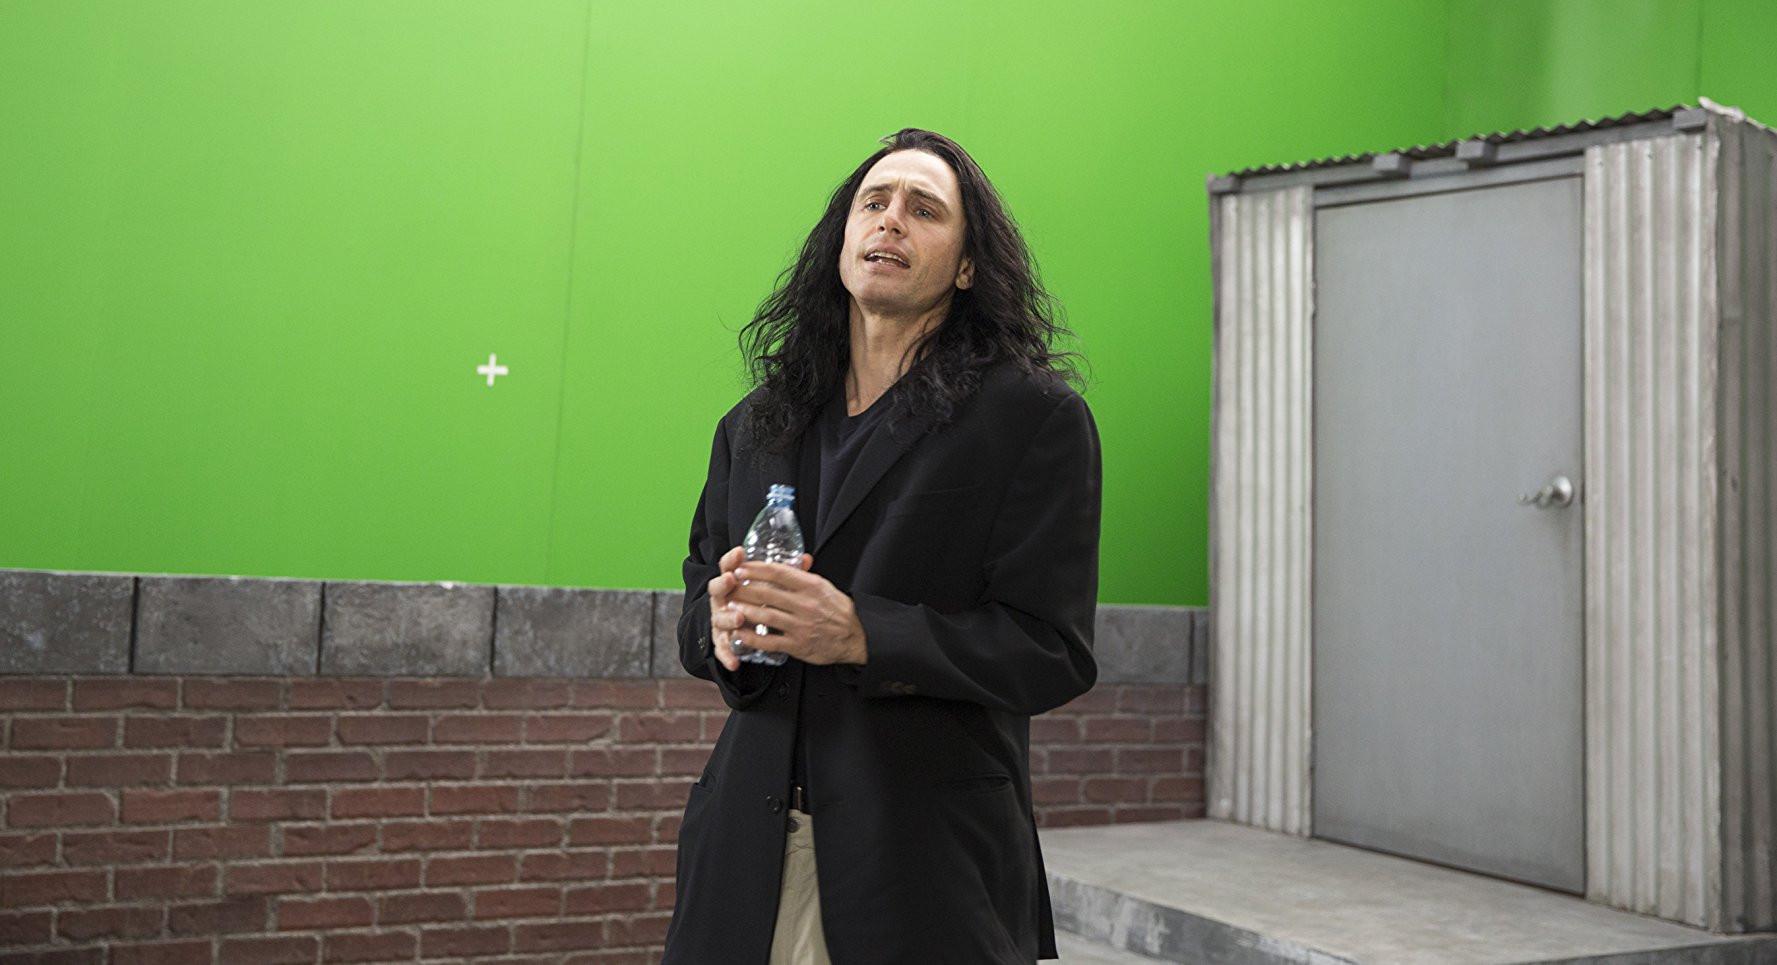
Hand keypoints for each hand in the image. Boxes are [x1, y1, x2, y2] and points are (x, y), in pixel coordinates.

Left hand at [706, 546, 866, 670]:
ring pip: (766, 616)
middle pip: (767, 593)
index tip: (740, 566)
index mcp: (811, 586)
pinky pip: (770, 641)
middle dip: (743, 588)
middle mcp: (805, 604)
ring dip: (745, 610)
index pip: (778, 572)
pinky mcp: (798, 645)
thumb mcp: (824, 586)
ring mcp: (801, 625)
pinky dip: (752, 637)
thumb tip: (792, 559)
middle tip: (728, 585)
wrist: (856, 636)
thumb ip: (804, 575)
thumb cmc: (838, 610)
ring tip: (730, 606)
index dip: (756, 569)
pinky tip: (739, 633)